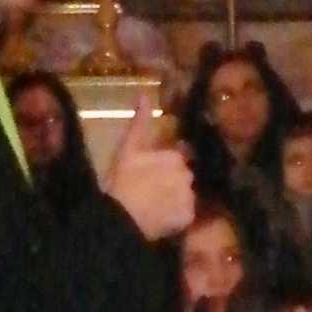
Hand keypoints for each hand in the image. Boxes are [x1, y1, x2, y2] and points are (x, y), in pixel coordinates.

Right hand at [105, 112, 195, 245]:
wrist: (122, 218)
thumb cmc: (122, 181)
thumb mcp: (128, 148)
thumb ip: (140, 122)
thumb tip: (144, 94)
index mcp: (174, 156)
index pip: (177, 157)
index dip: (163, 165)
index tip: (150, 173)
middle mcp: (187, 175)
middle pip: (183, 176)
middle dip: (172, 180)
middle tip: (151, 190)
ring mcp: (189, 197)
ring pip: (185, 195)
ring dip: (175, 198)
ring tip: (155, 206)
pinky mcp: (188, 217)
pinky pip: (185, 214)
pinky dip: (177, 216)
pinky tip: (161, 217)